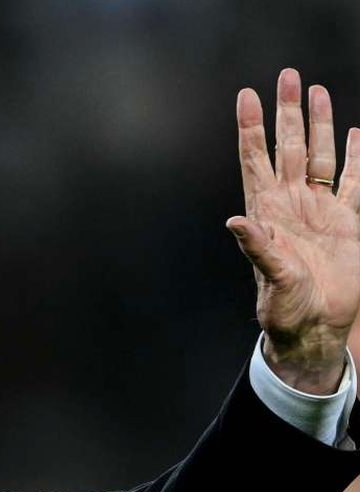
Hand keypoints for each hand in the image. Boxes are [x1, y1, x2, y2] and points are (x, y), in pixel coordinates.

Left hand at [231, 68, 359, 393]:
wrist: (316, 325)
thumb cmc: (284, 306)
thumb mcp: (270, 276)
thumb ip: (256, 247)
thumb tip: (235, 222)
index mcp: (267, 211)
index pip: (256, 159)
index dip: (252, 128)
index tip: (247, 96)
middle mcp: (291, 203)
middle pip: (289, 146)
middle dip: (287, 111)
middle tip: (287, 75)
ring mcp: (319, 209)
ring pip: (320, 155)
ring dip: (319, 124)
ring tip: (316, 91)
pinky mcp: (347, 221)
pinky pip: (353, 181)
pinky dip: (357, 157)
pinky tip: (354, 133)